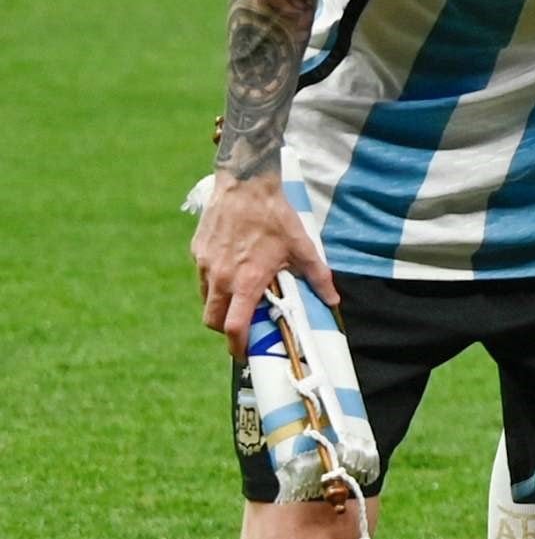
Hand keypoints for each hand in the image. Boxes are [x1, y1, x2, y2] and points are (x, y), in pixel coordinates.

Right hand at [191, 173, 333, 335]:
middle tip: (242, 328)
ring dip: (220, 307)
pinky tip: (232, 272)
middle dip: (225, 330)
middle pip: (212, 320)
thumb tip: (333, 301)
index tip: (244, 354)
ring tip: (240, 299)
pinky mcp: (198, 252)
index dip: (237, 345)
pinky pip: (203, 278)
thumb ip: (318, 277)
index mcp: (245, 282)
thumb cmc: (276, 216)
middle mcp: (220, 277)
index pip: (234, 326)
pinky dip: (215, 284)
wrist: (245, 185)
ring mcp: (205, 265)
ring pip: (206, 300)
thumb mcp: (303, 247)